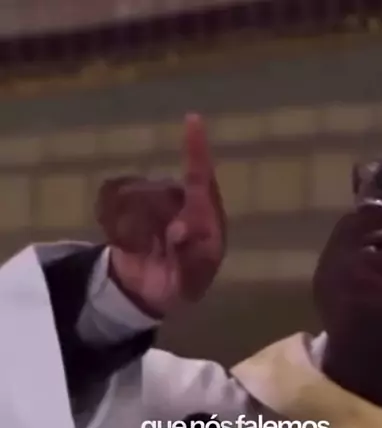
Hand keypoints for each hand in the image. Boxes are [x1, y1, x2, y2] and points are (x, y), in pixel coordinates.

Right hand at [95, 113, 225, 317]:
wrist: (145, 295)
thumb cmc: (178, 286)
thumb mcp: (190, 284)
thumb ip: (191, 259)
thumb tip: (180, 228)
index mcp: (206, 218)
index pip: (202, 180)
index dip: (197, 151)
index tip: (192, 120)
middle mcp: (182, 202)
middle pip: (163, 193)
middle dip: (154, 218)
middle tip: (163, 247)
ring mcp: (155, 201)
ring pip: (138, 199)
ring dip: (138, 231)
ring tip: (147, 254)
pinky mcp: (128, 206)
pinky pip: (115, 205)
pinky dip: (118, 227)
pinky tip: (129, 246)